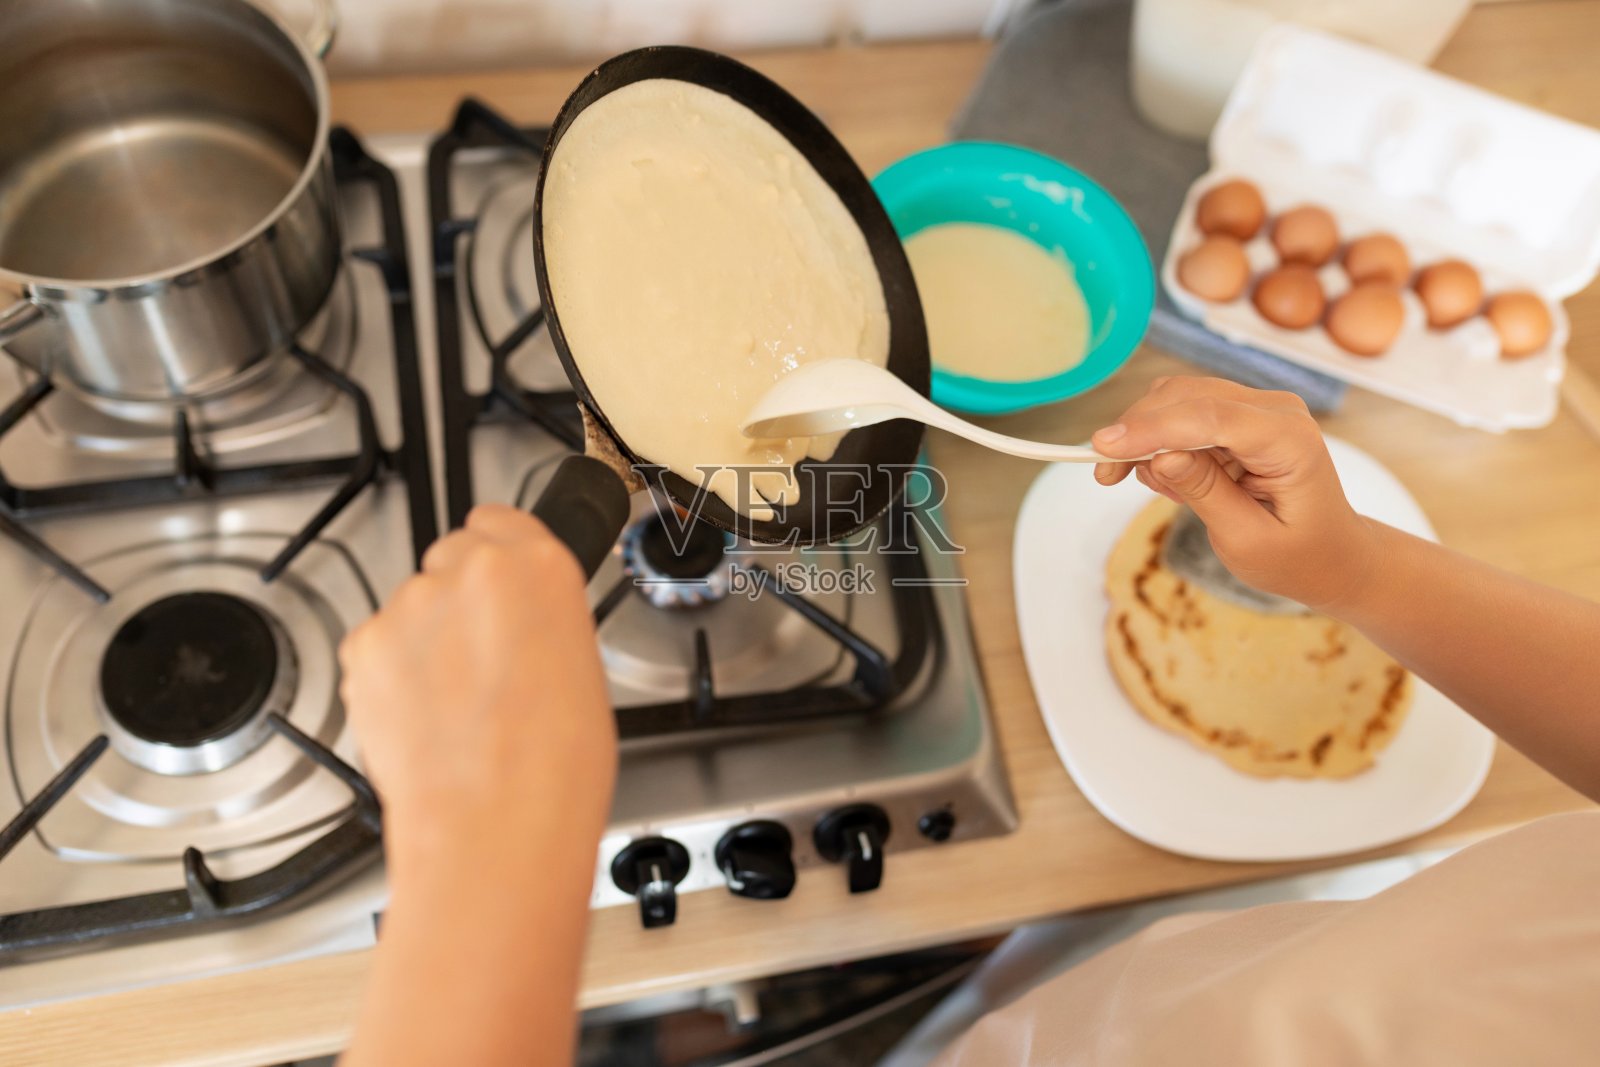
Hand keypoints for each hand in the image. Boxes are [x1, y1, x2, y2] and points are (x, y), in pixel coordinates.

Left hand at [337, 505, 616, 877]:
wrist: (492, 823)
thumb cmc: (553, 766)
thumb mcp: (583, 668)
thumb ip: (544, 621)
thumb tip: (523, 628)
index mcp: (539, 566)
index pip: (500, 520)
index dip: (497, 552)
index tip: (497, 576)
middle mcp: (469, 572)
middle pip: (451, 560)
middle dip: (460, 601)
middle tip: (483, 661)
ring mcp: (409, 607)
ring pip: (412, 609)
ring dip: (425, 644)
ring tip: (457, 708)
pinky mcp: (363, 648)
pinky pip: (376, 649)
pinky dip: (391, 677)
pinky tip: (424, 719)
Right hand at [1090, 376, 1379, 611]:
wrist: (1334, 555)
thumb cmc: (1299, 556)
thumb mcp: (1248, 540)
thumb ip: (1205, 493)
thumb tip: (1160, 457)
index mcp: (1289, 441)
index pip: (1211, 417)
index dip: (1152, 428)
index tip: (1104, 447)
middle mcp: (1275, 411)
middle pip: (1187, 397)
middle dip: (1138, 431)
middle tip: (1105, 474)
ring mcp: (1258, 409)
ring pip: (1178, 399)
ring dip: (1145, 436)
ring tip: (1147, 487)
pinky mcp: (1239, 417)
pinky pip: (1184, 415)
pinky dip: (1161, 442)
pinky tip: (1171, 480)